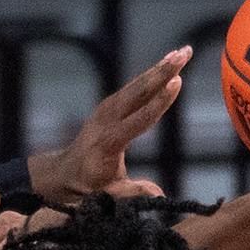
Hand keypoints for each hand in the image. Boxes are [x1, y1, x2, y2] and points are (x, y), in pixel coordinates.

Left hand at [30, 47, 190, 203]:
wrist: (64, 173)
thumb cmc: (88, 185)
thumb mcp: (109, 194)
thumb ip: (134, 192)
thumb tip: (159, 198)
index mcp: (109, 142)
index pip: (139, 119)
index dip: (159, 102)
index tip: (176, 82)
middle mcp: (107, 121)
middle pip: (138, 93)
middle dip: (162, 72)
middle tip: (185, 54)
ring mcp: (106, 110)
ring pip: (136, 85)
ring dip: (160, 67)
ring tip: (183, 52)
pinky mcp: (109, 105)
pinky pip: (133, 87)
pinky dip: (150, 73)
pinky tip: (168, 61)